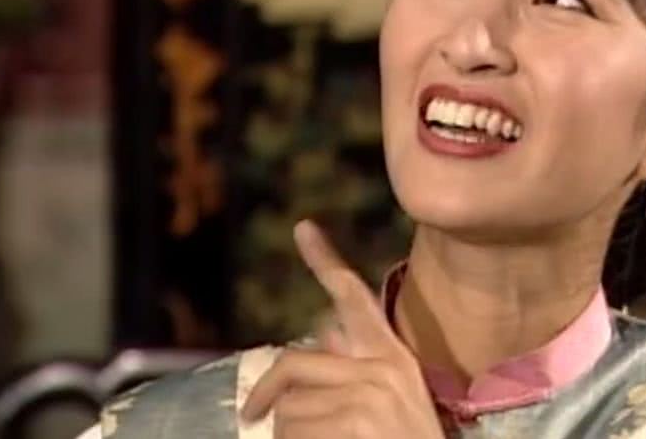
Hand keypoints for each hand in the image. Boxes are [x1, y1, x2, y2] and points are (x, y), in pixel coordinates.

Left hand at [241, 220, 445, 438]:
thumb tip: (324, 329)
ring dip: (288, 437)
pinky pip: (291, 435)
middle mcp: (380, 368)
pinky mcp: (354, 425)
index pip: (355, 299)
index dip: (326, 261)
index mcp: (392, 357)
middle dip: (267, 394)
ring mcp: (367, 397)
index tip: (302, 227)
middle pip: (293, 363)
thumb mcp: (393, 400)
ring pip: (287, 410)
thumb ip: (356, 366)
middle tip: (251, 413)